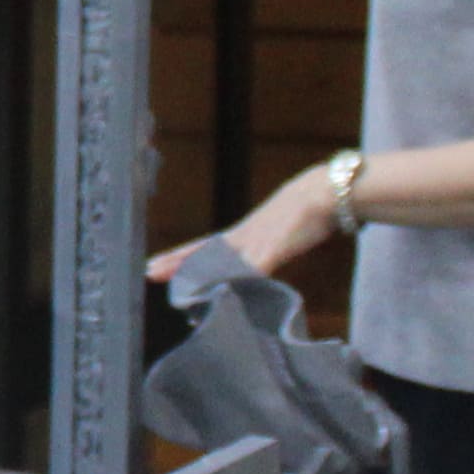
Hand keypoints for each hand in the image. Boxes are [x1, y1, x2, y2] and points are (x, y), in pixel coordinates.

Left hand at [158, 160, 347, 289]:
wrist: (324, 192)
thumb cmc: (302, 215)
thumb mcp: (277, 237)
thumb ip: (263, 252)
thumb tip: (251, 270)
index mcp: (242, 236)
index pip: (203, 250)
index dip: (180, 258)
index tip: (154, 265)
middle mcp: (244, 236)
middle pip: (204, 251)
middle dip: (177, 262)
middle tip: (148, 270)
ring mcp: (259, 238)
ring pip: (222, 256)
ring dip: (198, 266)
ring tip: (169, 272)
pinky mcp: (279, 242)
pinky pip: (258, 260)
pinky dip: (243, 271)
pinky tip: (229, 281)